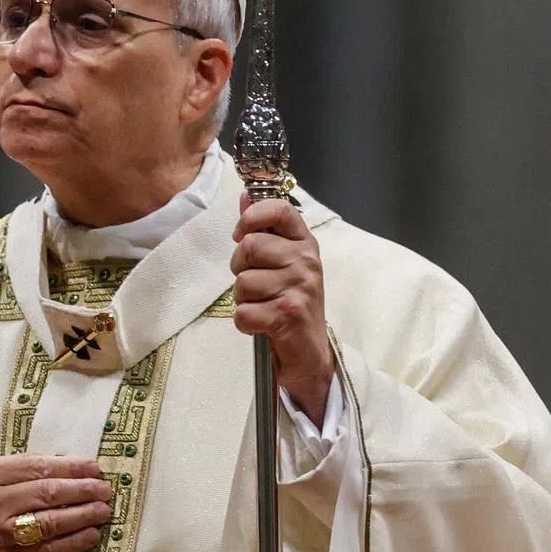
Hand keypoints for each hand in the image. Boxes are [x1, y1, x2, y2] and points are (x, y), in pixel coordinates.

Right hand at [0, 455, 111, 551]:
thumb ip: (8, 471)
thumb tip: (56, 466)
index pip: (36, 467)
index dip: (70, 466)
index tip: (93, 466)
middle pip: (48, 493)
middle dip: (83, 490)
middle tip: (106, 489)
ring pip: (51, 523)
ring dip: (83, 516)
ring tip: (103, 511)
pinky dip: (71, 544)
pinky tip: (89, 536)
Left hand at [230, 193, 333, 424]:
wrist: (310, 355)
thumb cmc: (292, 305)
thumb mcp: (283, 264)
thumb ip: (264, 230)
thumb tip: (245, 196)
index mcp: (305, 245)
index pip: (280, 209)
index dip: (253, 216)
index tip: (242, 232)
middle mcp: (306, 262)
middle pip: (249, 246)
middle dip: (240, 269)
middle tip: (257, 286)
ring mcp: (299, 287)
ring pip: (242, 282)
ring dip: (243, 300)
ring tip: (263, 307)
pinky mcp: (288, 314)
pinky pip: (243, 312)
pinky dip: (245, 323)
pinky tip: (263, 326)